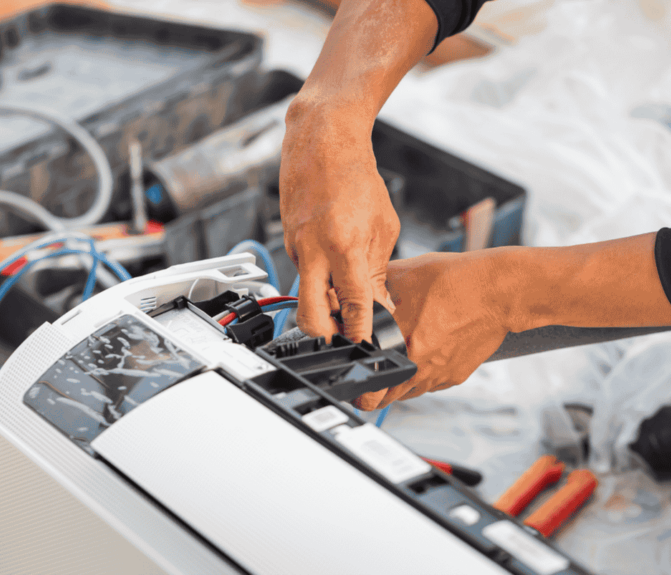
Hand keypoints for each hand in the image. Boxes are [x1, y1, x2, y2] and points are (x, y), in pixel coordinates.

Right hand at [280, 98, 399, 343]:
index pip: (352, 304)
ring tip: (346, 299)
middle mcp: (313, 251)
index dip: (360, 332)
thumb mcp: (384, 226)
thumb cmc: (355, 177)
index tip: (367, 347)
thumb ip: (378, 269)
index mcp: (344, 246)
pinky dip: (319, 278)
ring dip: (324, 305)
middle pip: (309, 316)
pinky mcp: (287, 243)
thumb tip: (378, 304)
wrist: (321, 142)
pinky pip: (303, 273)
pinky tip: (334, 264)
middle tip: (344, 340)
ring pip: (305, 295)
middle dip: (325, 337)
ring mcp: (296, 248)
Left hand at [353, 251, 514, 409]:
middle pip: (386, 397)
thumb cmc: (457, 280)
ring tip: (394, 370)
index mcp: (400, 343)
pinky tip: (422, 357)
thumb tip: (356, 288)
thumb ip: (376, 288)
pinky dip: (422, 377)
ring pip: (408, 393)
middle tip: (369, 383)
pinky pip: (430, 384)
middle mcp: (419, 365)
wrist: (499, 291)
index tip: (355, 381)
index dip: (359, 382)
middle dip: (374, 393)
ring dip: (398, 386)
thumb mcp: (405, 275)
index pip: (369, 379)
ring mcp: (438, 374)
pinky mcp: (455, 376)